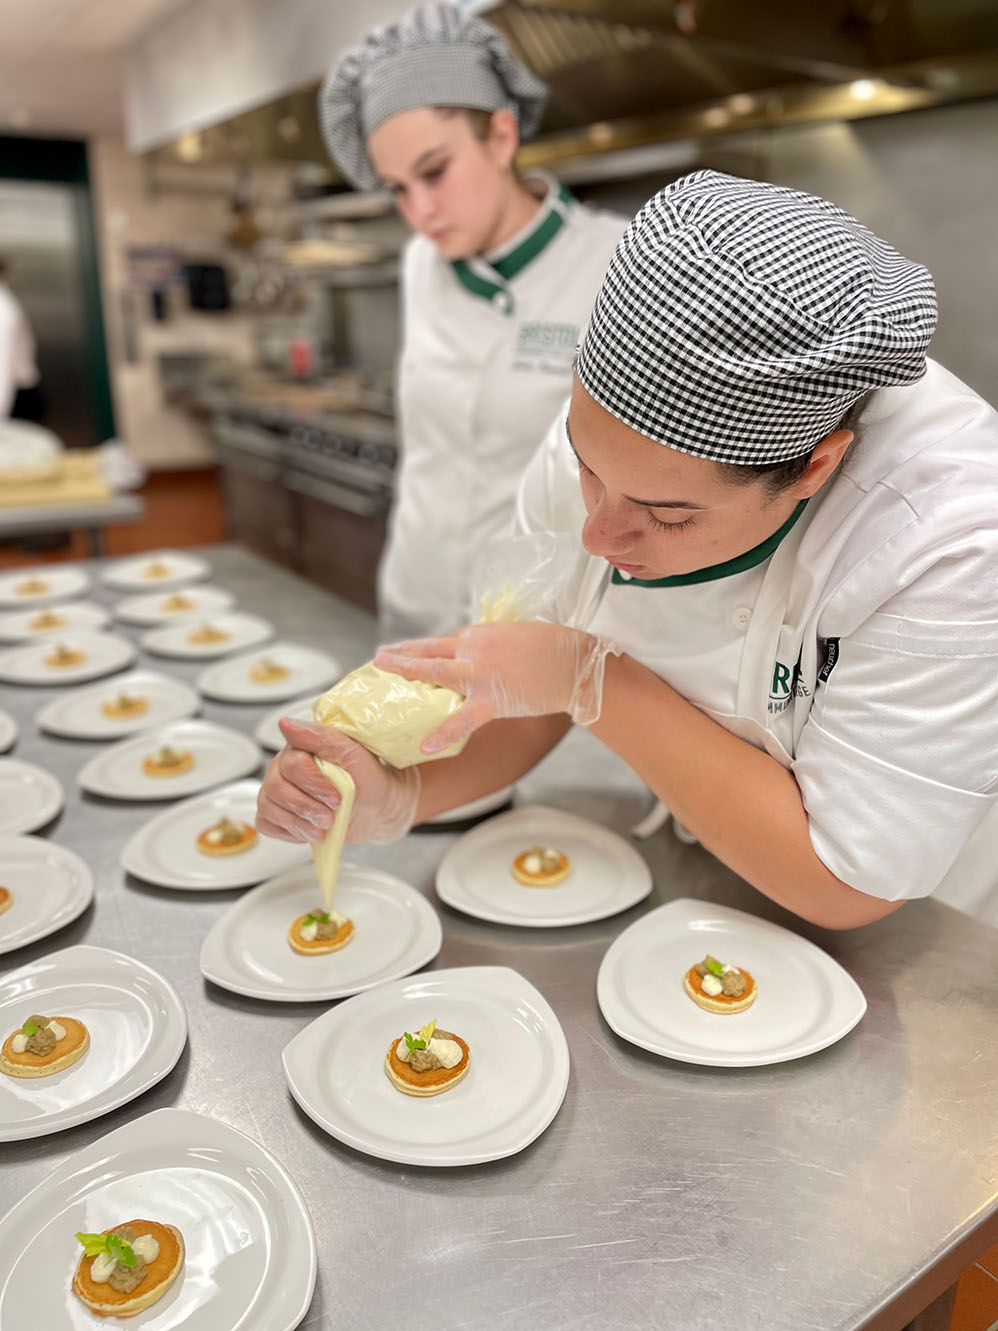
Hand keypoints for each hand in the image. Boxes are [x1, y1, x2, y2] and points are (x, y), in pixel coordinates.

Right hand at [255, 718, 419, 844]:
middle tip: (330, 816)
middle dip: (307, 807)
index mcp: (302, 748)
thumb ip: (322, 738)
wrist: (378, 809)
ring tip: (323, 826)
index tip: (336, 797)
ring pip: (269, 807)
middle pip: (277, 787)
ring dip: (299, 823)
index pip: (292, 764)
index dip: (314, 784)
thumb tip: (287, 724)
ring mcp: (278, 790)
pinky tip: (309, 830)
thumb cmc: (369, 780)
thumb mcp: (355, 754)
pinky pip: (266, 824)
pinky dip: (288, 832)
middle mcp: (285, 766)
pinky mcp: (277, 813)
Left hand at [374, 622, 618, 753]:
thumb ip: (491, 648)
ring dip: (406, 671)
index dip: (421, 649)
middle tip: (378, 658)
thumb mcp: (516, 637)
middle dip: (402, 654)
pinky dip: (443, 733)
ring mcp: (481, 673)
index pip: (444, 642)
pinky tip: (425, 746)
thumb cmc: (552, 649)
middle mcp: (474, 648)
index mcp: (480, 635)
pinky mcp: (493, 699)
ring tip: (383, 673)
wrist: (575, 663)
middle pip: (430, 650)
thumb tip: (478, 659)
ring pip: (435, 672)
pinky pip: (463, 720)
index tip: (404, 652)